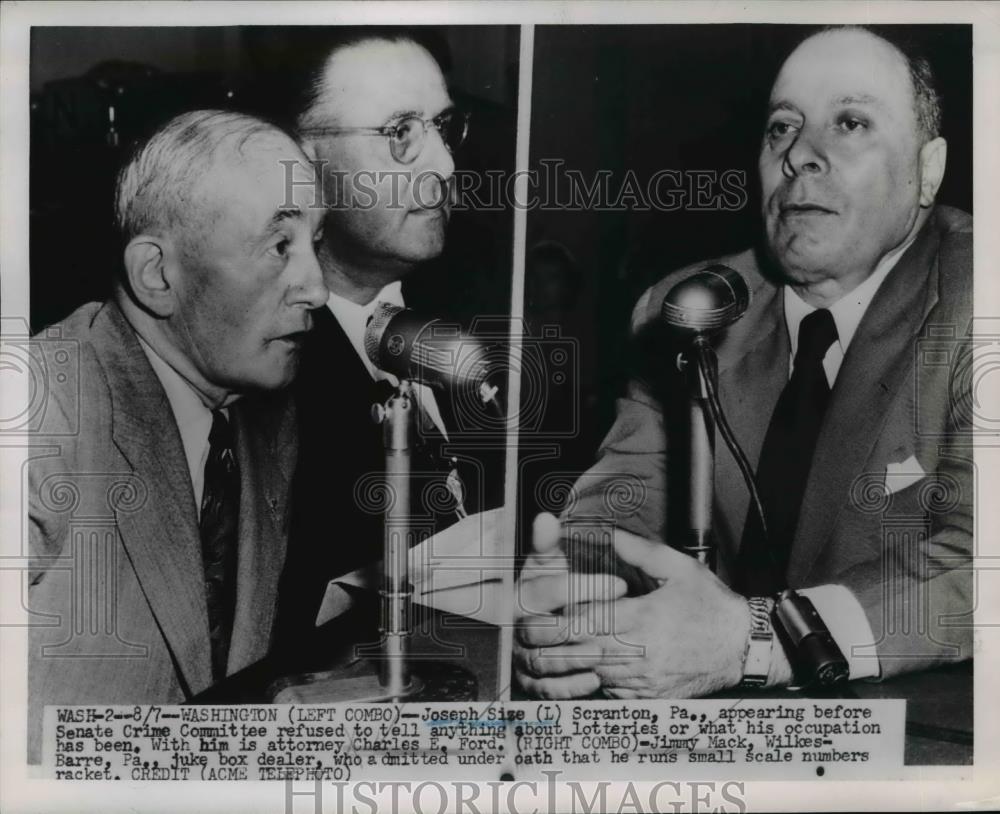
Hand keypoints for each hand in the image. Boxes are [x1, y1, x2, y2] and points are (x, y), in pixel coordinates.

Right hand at [513, 513, 626, 697]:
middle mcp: (517, 626)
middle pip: (540, 629)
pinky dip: (568, 687)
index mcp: (521, 594)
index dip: (583, 586)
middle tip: (617, 621)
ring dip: (575, 658)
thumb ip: (548, 544)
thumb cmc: (550, 587)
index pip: (546, 590)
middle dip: (580, 625)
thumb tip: (545, 519)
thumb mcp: (549, 563)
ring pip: (542, 661)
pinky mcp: (529, 682)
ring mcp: (521, 655)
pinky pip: (544, 690)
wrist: (545, 620)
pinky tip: (594, 680)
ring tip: (606, 652)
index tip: (620, 583)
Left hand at [517, 528, 755, 697]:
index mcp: (639, 619)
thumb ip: (637, 550)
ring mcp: (640, 681)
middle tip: (537, 627)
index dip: (559, 612)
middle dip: (551, 639)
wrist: (741, 647)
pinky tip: (592, 664)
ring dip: (569, 661)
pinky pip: (607, 692)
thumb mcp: (677, 567)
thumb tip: (607, 533)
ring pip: (586, 674)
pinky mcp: (646, 697)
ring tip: (554, 647)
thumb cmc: (710, 606)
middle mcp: (636, 654)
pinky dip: (594, 678)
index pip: (581, 618)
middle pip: (574, 650)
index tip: (545, 604)